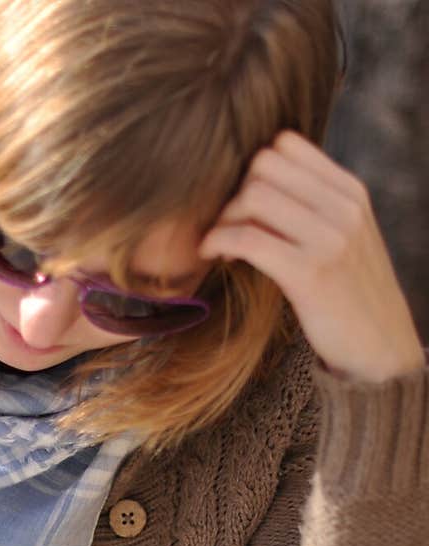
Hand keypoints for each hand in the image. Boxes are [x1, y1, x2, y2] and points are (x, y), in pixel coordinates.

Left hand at [199, 130, 424, 383]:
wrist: (383, 350)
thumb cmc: (353, 297)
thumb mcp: (346, 237)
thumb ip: (316, 206)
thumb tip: (264, 184)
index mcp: (350, 191)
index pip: (286, 144)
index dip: (254, 170)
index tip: (245, 204)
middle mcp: (343, 207)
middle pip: (263, 165)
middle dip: (234, 192)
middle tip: (227, 227)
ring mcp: (329, 238)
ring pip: (253, 197)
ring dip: (223, 219)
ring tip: (221, 246)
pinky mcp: (310, 274)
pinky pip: (248, 240)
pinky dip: (219, 243)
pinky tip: (214, 257)